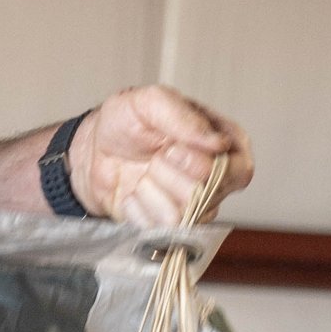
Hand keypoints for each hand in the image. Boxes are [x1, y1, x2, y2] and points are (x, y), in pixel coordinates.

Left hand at [69, 85, 253, 227]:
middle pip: (207, 195)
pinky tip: (134, 192)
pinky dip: (137, 207)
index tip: (170, 147)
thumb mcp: (151, 102)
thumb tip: (218, 143)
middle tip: (154, 157)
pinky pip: (158, 229)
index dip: (198, 163)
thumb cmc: (127, 121)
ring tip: (144, 173)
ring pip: (183, 216)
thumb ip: (184, 117)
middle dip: (169, 174)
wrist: (93, 149)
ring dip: (151, 191)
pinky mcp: (169, 226)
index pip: (237, 171)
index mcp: (227, 146)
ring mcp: (195, 206)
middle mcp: (217, 179)